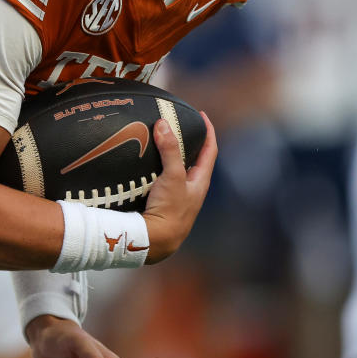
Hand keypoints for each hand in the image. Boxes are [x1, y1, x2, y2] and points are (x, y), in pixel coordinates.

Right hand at [141, 112, 215, 262]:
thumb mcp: (173, 176)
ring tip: (159, 142)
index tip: (202, 116)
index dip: (208, 132)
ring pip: (177, 171)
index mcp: (200, 182)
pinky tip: (146, 167)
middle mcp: (192, 190)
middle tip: (178, 126)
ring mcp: (178, 198)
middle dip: (188, 143)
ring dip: (171, 157)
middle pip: (194, 160)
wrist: (155, 241)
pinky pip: (162, 181)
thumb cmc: (170, 211)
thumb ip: (170, 150)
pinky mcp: (163, 204)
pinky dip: (157, 170)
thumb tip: (164, 124)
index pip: (210, 150)